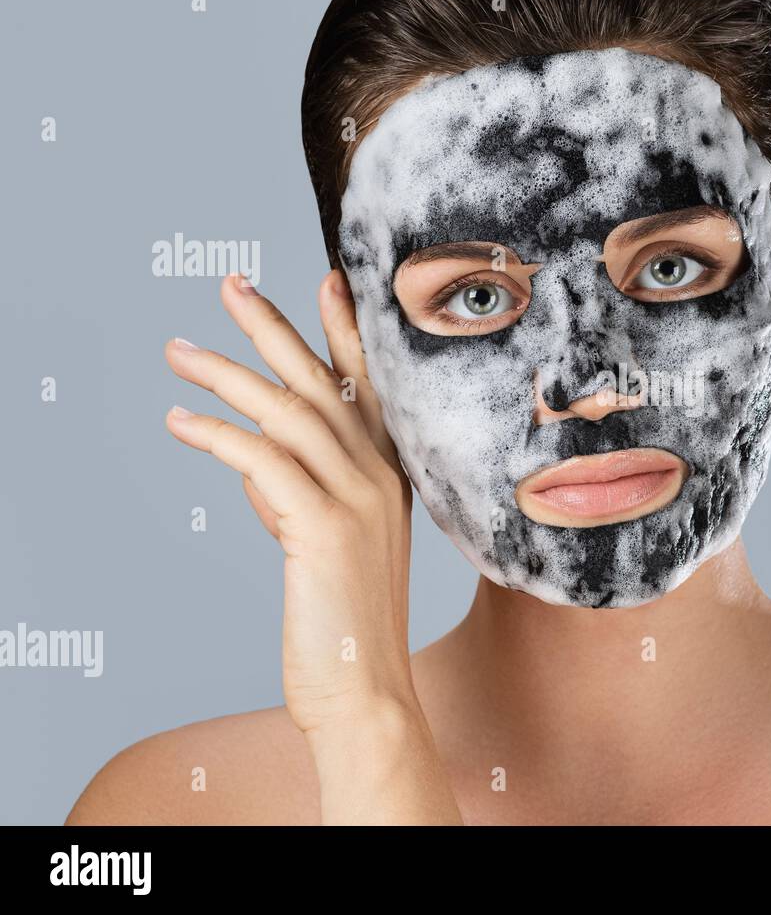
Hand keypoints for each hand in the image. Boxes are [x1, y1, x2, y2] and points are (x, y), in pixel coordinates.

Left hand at [164, 271, 459, 822]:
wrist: (367, 689)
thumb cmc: (345, 621)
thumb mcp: (328, 543)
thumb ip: (297, 492)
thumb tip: (252, 455)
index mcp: (393, 477)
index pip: (370, 388)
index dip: (344, 331)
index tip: (324, 280)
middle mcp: (382, 477)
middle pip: (323, 383)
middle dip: (275, 328)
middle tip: (231, 285)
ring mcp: (359, 500)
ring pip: (289, 412)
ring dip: (227, 374)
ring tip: (180, 352)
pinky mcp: (324, 527)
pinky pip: (263, 460)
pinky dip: (217, 435)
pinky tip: (180, 423)